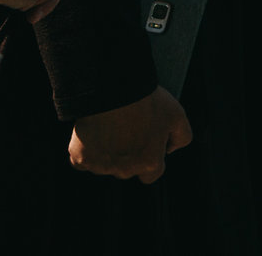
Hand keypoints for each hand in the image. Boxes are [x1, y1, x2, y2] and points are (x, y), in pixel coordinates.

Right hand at [70, 86, 190, 183]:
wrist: (113, 89)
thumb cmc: (147, 101)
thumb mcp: (177, 115)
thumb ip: (181, 137)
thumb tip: (170, 149)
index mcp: (150, 163)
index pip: (152, 174)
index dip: (150, 157)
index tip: (146, 143)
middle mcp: (125, 170)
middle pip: (128, 170)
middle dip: (129, 155)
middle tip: (128, 129)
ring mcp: (101, 166)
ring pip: (105, 166)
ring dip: (108, 152)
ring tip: (112, 125)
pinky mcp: (80, 158)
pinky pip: (82, 161)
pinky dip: (86, 151)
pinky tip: (93, 132)